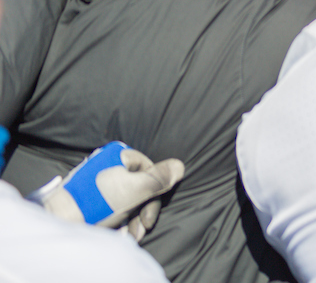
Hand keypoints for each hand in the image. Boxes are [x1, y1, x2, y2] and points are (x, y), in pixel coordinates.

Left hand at [36, 142, 184, 242]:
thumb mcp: (136, 189)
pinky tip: (117, 232)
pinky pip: (111, 204)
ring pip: (126, 198)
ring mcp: (97, 179)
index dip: (155, 195)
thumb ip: (160, 178)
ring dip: (132, 218)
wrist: (60, 220)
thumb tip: (180, 166)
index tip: (149, 218)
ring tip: (127, 237)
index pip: (151, 170)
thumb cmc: (98, 203)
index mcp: (119, 155)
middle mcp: (108, 163)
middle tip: (140, 231)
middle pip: (139, 186)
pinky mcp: (88, 195)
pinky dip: (117, 219)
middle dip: (143, 211)